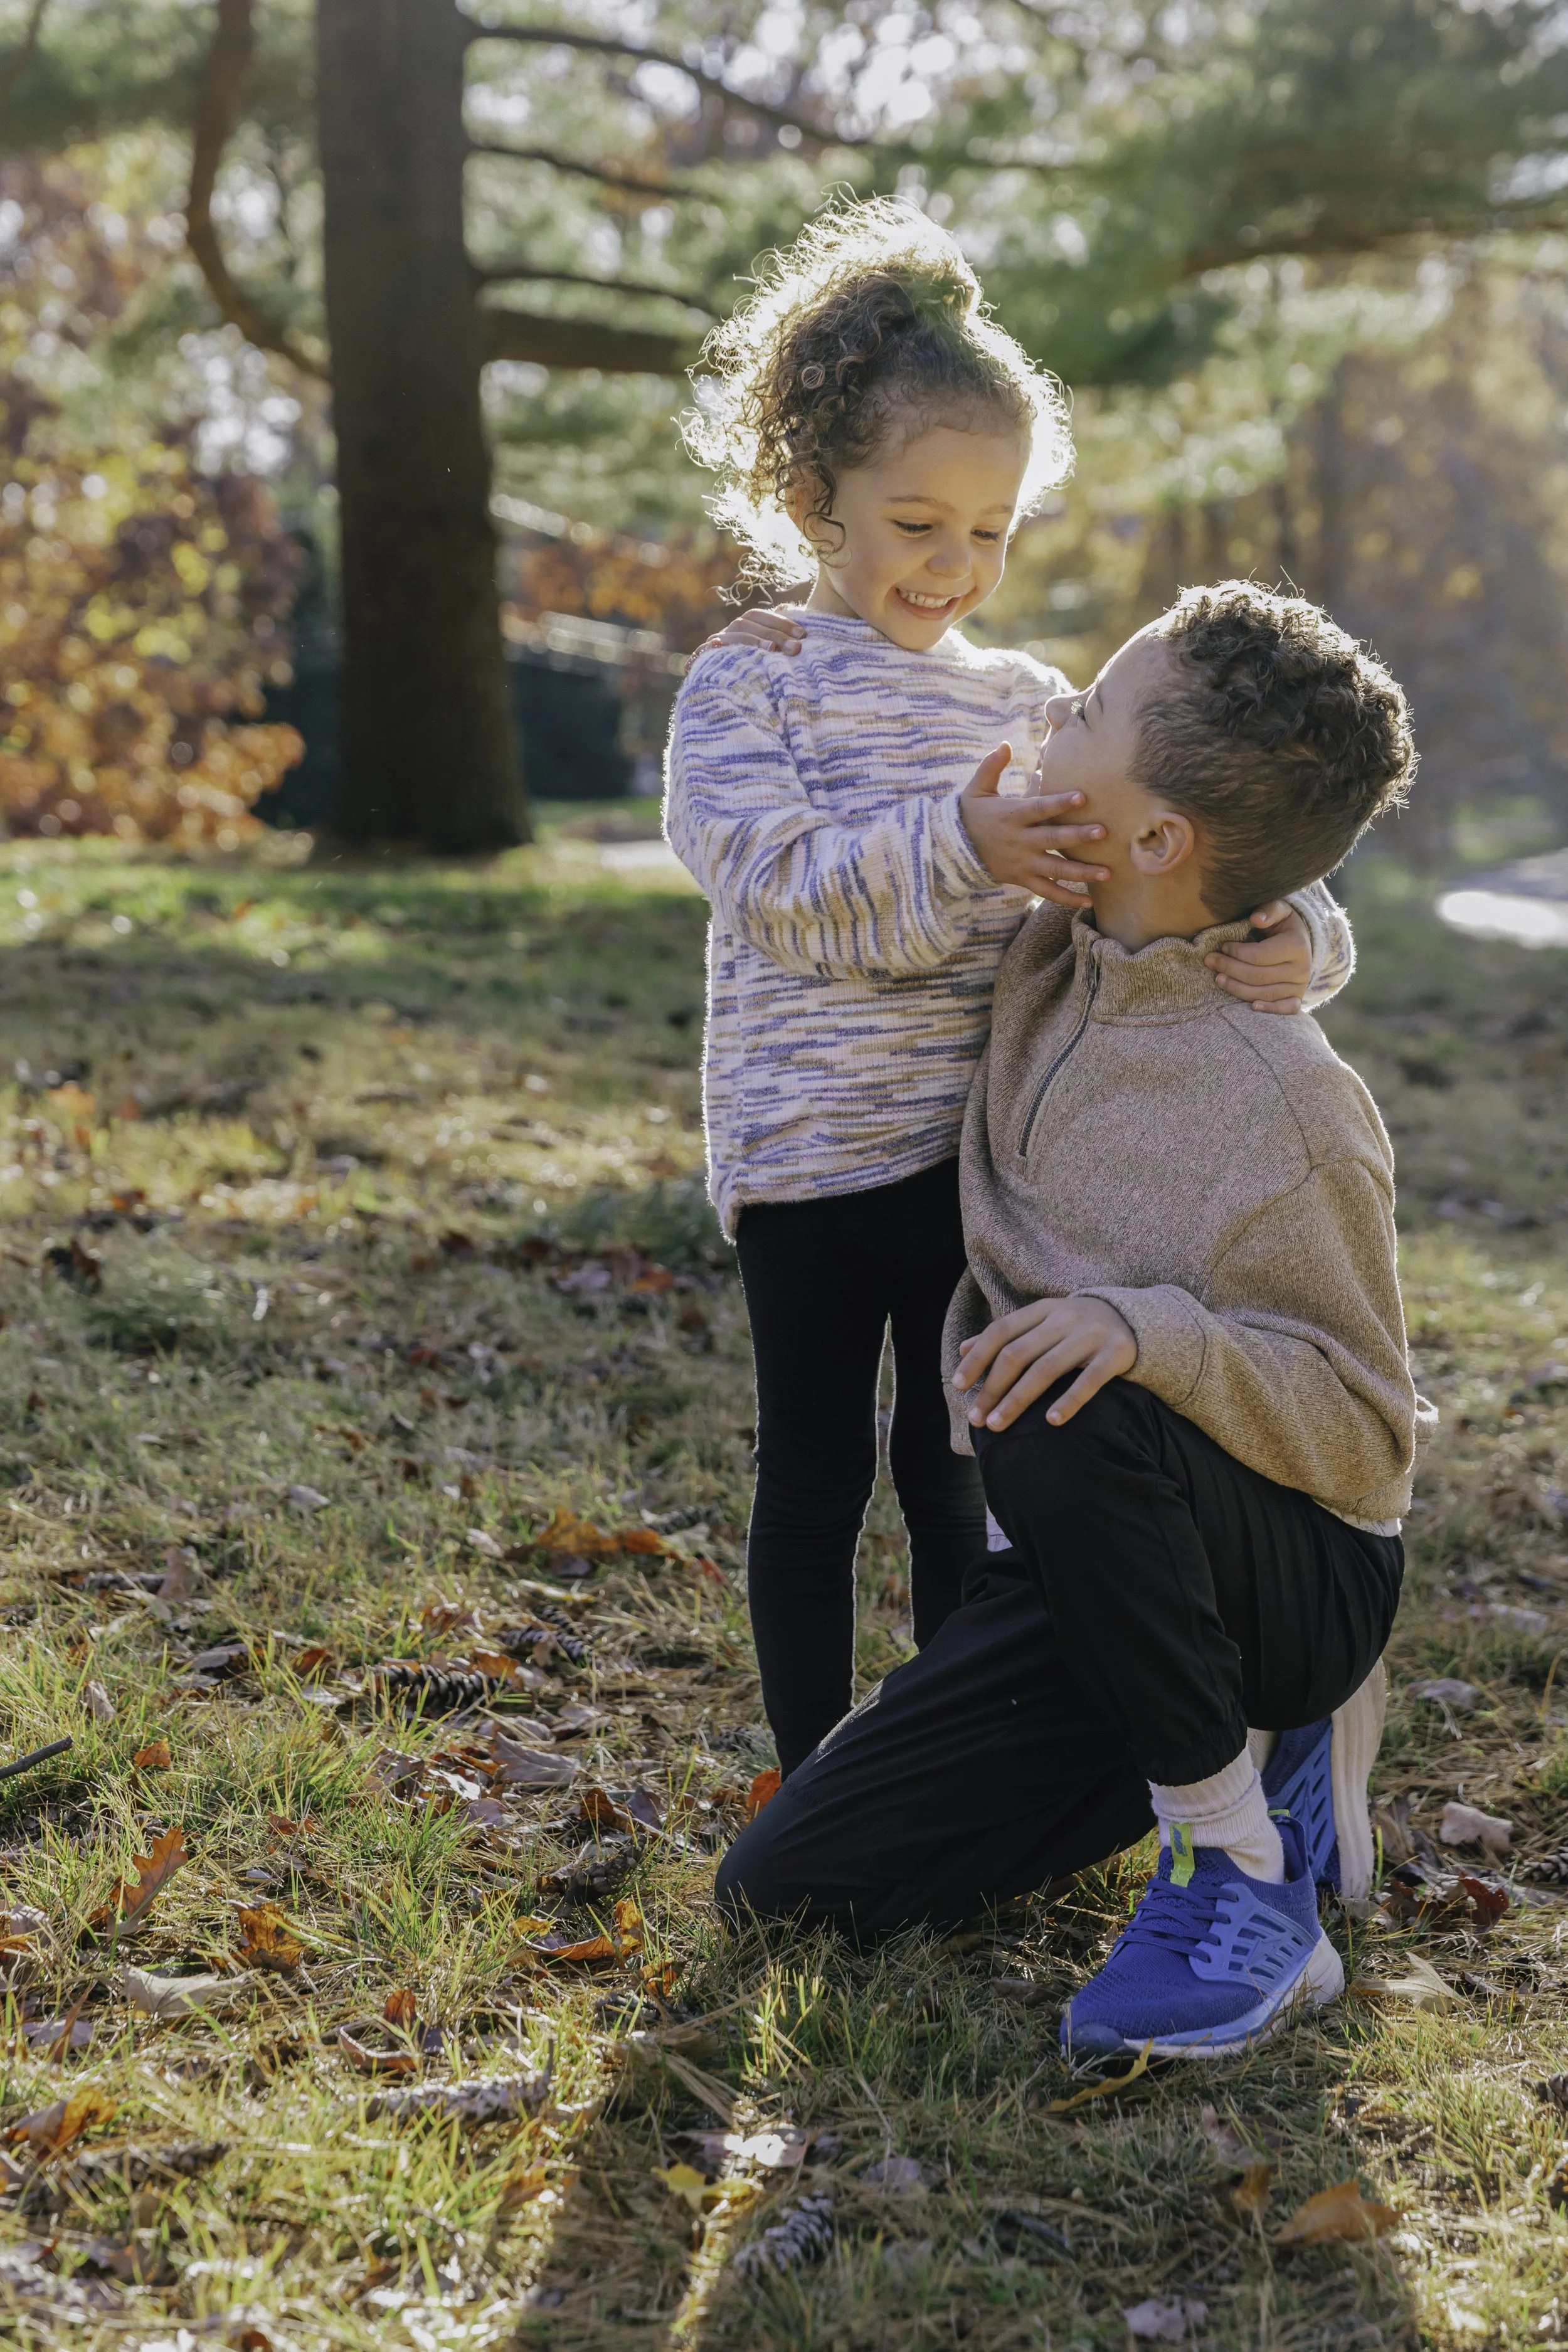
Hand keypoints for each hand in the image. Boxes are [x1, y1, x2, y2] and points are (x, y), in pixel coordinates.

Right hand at [695, 605, 805, 657]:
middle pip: (748, 624)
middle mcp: (730, 631)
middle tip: (795, 648)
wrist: (724, 691)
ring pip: (733, 635)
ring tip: (772, 650)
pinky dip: (708, 648)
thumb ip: (777, 632)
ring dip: (753, 641)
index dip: (781, 622)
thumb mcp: (769, 650)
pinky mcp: (704, 658)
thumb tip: (786, 606)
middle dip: (774, 634)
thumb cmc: (754, 667)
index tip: (802, 635)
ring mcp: (716, 643)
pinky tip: (716, 646)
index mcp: (744, 626)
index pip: (760, 616)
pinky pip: (703, 651)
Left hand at [951, 1295, 1136, 1430]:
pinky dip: (1069, 1400)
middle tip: (977, 1419)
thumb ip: (1006, 1334)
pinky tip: (1051, 1422)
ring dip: (1018, 1399)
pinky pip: (1090, 1379)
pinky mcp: (1117, 1353)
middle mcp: (1064, 1318)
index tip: (958, 1385)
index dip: (977, 1358)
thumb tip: (962, 1349)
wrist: (1136, 1319)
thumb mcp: (1043, 1321)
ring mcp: (1091, 1334)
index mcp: (1043, 1309)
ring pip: (1046, 1368)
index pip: (1001, 1331)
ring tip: (998, 1425)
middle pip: (1018, 1354)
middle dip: (992, 1388)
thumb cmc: (1077, 1327)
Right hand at [959, 744, 1109, 906]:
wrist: (952, 851)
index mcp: (1011, 816)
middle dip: (1079, 836)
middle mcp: (1019, 841)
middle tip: (1103, 832)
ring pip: (1055, 869)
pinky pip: (1047, 891)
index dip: (1059, 803)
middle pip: (1053, 839)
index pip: (1039, 808)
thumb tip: (1005, 744)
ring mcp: (1022, 863)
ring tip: (1107, 872)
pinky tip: (1088, 901)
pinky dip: (1067, 898)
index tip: (1082, 797)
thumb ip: (991, 766)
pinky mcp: (1022, 879)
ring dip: (1081, 872)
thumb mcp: (976, 789)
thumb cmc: (970, 815)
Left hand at [1205, 901, 1311, 1012]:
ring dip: (1237, 988)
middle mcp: (1301, 969)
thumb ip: (1269, 910)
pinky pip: (1286, 1009)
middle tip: (1211, 961)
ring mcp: (1300, 986)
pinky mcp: (1297, 998)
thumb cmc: (1283, 925)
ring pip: (1264, 993)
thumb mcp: (1280, 910)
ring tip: (1218, 978)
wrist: (1301, 942)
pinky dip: (1269, 1009)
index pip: (1259, 955)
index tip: (1222, 946)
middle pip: (1258, 976)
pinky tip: (1252, 1007)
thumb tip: (1256, 919)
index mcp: (1297, 946)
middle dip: (1230, 969)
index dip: (1237, 952)